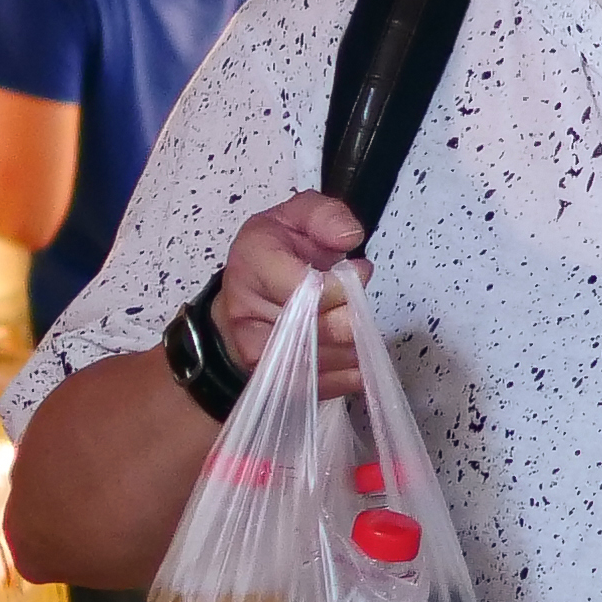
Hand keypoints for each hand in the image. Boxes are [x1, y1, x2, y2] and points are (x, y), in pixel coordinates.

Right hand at [213, 188, 368, 397]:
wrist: (244, 296)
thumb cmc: (274, 256)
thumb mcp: (297, 216)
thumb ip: (326, 216)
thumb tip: (349, 236)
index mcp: (253, 260)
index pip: (306, 289)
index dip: (342, 286)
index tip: (357, 272)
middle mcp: (245, 308)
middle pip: (318, 330)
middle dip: (350, 316)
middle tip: (355, 302)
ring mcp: (255, 349)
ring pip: (323, 361)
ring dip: (351, 346)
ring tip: (350, 321)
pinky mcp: (270, 379)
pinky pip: (320, 386)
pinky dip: (345, 372)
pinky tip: (350, 353)